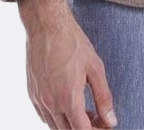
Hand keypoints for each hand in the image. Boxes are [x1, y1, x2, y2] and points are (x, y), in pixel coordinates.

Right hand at [19, 0, 117, 128]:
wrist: (47, 25)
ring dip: (70, 125)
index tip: (104, 125)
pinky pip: (44, 116)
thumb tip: (111, 120)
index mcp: (68, 98)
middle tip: (97, 119)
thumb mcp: (95, 68)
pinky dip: (57, 117)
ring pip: (55, 126)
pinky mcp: (32, 93)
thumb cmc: (72, 42)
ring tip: (84, 111)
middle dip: (85, 129)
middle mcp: (51, 103)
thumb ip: (104, 97)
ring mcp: (39, 99)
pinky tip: (67, 104)